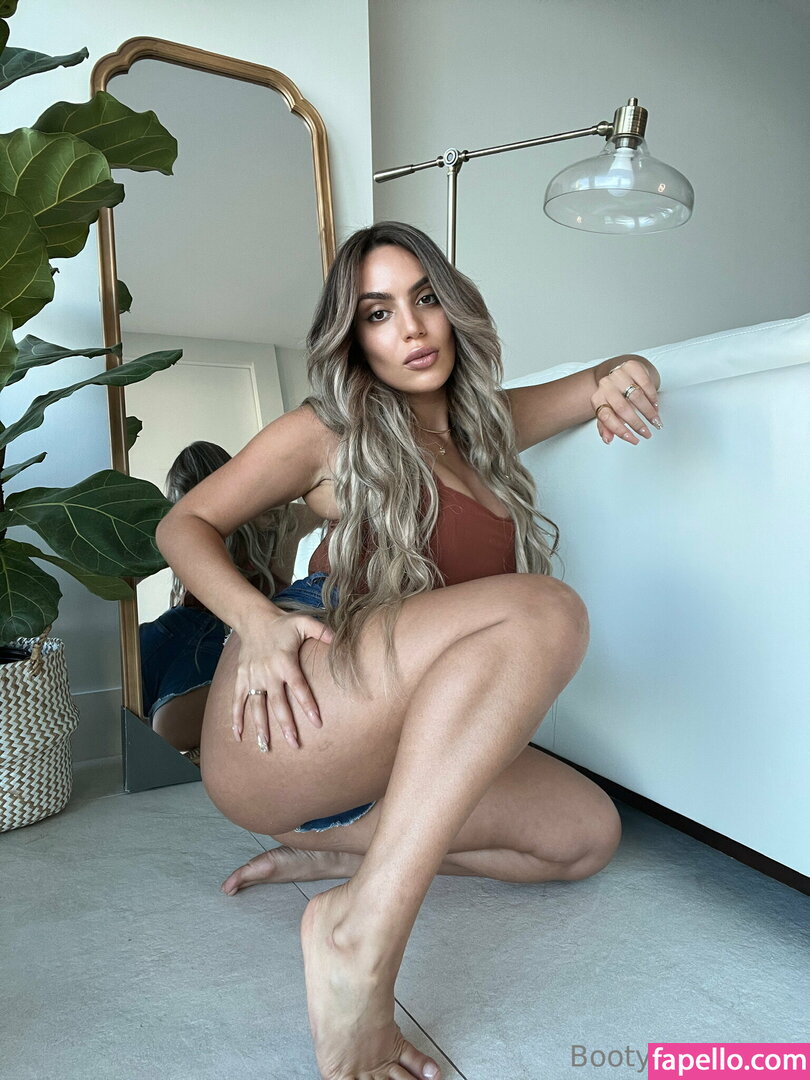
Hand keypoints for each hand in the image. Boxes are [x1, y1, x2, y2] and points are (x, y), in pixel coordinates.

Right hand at [231, 610, 333, 751]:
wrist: (254, 619)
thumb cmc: (284, 624)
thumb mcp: (305, 622)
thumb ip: (322, 631)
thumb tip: (340, 640)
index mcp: (285, 661)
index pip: (299, 686)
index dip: (307, 704)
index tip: (317, 722)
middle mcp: (268, 672)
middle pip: (277, 703)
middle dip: (286, 724)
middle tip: (294, 744)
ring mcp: (253, 676)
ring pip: (256, 705)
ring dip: (261, 726)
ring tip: (265, 746)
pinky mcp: (241, 677)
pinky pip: (237, 700)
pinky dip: (235, 717)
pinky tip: (238, 735)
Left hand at [591, 355, 661, 444]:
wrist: (621, 373)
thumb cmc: (615, 396)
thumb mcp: (609, 411)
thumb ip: (607, 426)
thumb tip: (608, 440)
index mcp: (597, 398)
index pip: (606, 417)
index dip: (620, 430)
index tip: (633, 440)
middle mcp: (605, 385)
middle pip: (622, 408)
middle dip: (637, 424)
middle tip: (646, 433)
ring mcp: (618, 374)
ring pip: (636, 396)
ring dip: (648, 412)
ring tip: (655, 421)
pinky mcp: (632, 366)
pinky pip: (645, 383)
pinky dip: (652, 397)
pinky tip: (655, 406)